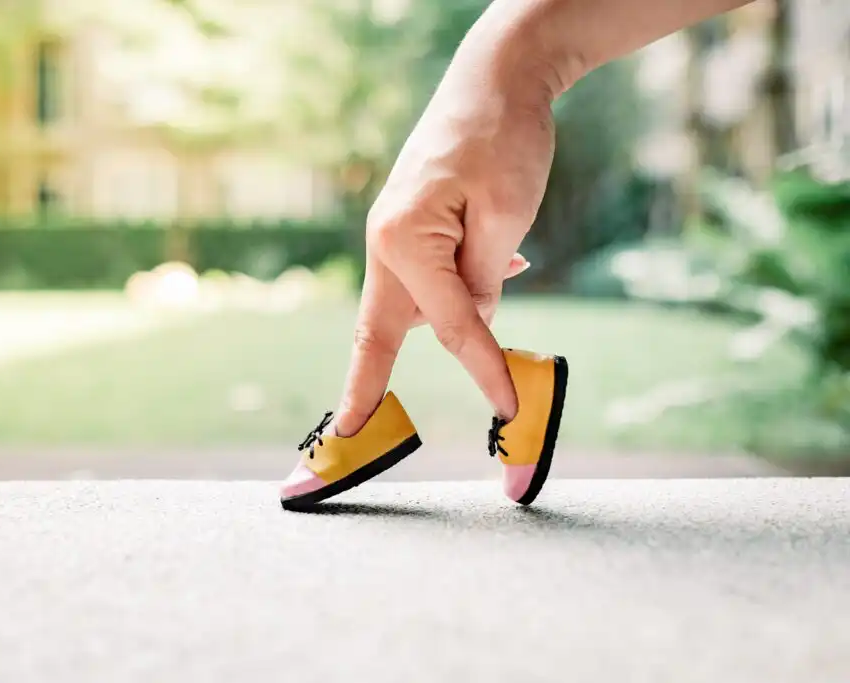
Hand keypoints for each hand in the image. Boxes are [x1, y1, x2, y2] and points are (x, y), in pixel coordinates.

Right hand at [334, 27, 556, 436]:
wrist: (495, 77)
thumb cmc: (503, 137)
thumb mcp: (507, 215)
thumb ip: (481, 282)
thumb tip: (471, 324)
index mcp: (405, 240)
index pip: (450, 325)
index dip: (484, 370)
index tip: (509, 407)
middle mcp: (386, 242)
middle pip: (378, 331)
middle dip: (364, 384)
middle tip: (346, 433)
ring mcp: (393, 234)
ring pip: (408, 307)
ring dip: (442, 326)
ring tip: (476, 319)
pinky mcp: (410, 227)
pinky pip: (425, 278)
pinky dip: (453, 296)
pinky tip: (496, 275)